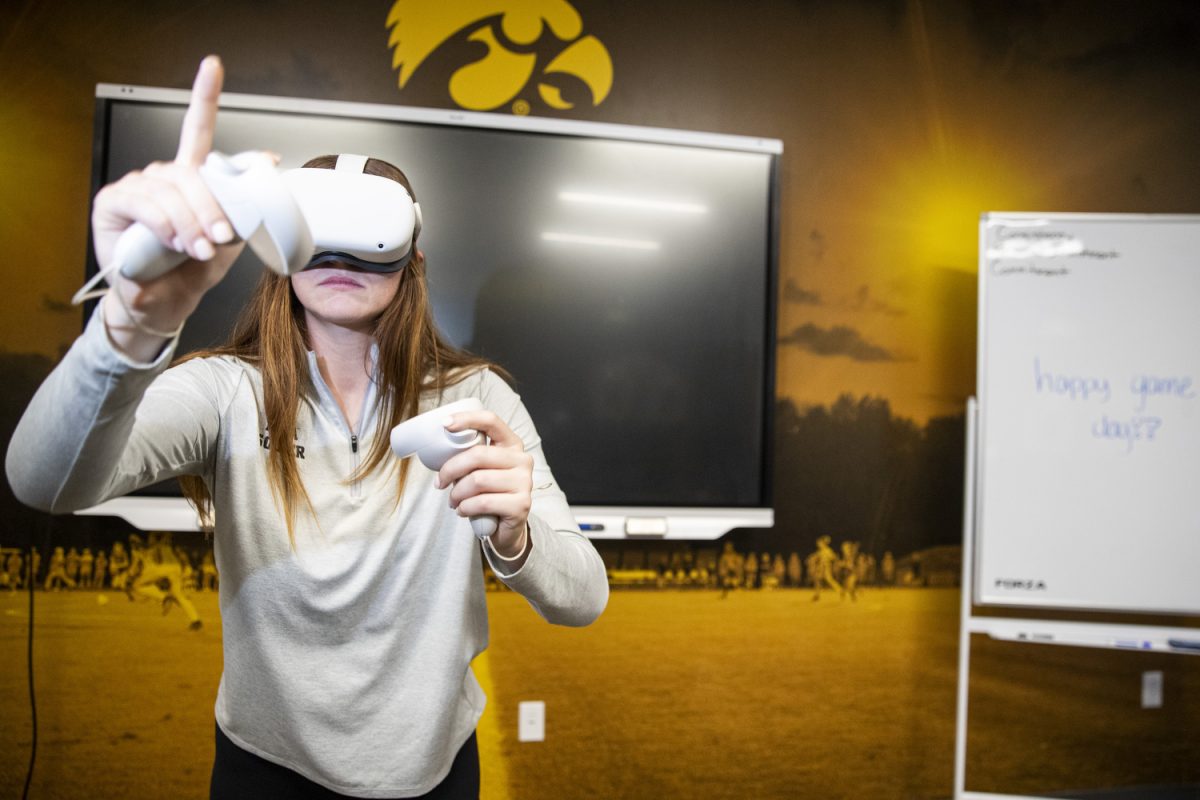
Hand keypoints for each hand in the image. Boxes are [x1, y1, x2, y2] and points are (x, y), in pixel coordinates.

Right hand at [94, 56, 245, 350]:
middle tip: (222, 237)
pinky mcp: (113, 203)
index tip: (212, 66)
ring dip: (190, 221)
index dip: (205, 97)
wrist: (164, 303)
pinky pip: (144, 203)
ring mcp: (136, 187)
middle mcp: (162, 177)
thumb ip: (243, 205)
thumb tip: (268, 166)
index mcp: (190, 178)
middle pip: (190, 172)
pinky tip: (176, 242)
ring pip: (170, 189)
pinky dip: (165, 224)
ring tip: (200, 249)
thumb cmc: (193, 271)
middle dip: (211, 205)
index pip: (197, 130)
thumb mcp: (229, 239)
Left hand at [437, 409, 532, 556]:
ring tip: (453, 501)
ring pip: (478, 480)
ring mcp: (525, 482)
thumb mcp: (480, 470)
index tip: (445, 424)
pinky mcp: (521, 504)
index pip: (491, 421)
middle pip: (478, 454)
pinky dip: (465, 508)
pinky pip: (483, 502)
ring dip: (457, 493)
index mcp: (511, 444)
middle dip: (450, 470)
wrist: (506, 528)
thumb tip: (437, 450)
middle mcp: (522, 459)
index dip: (467, 419)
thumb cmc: (488, 494)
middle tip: (440, 483)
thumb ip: (469, 457)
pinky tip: (463, 510)